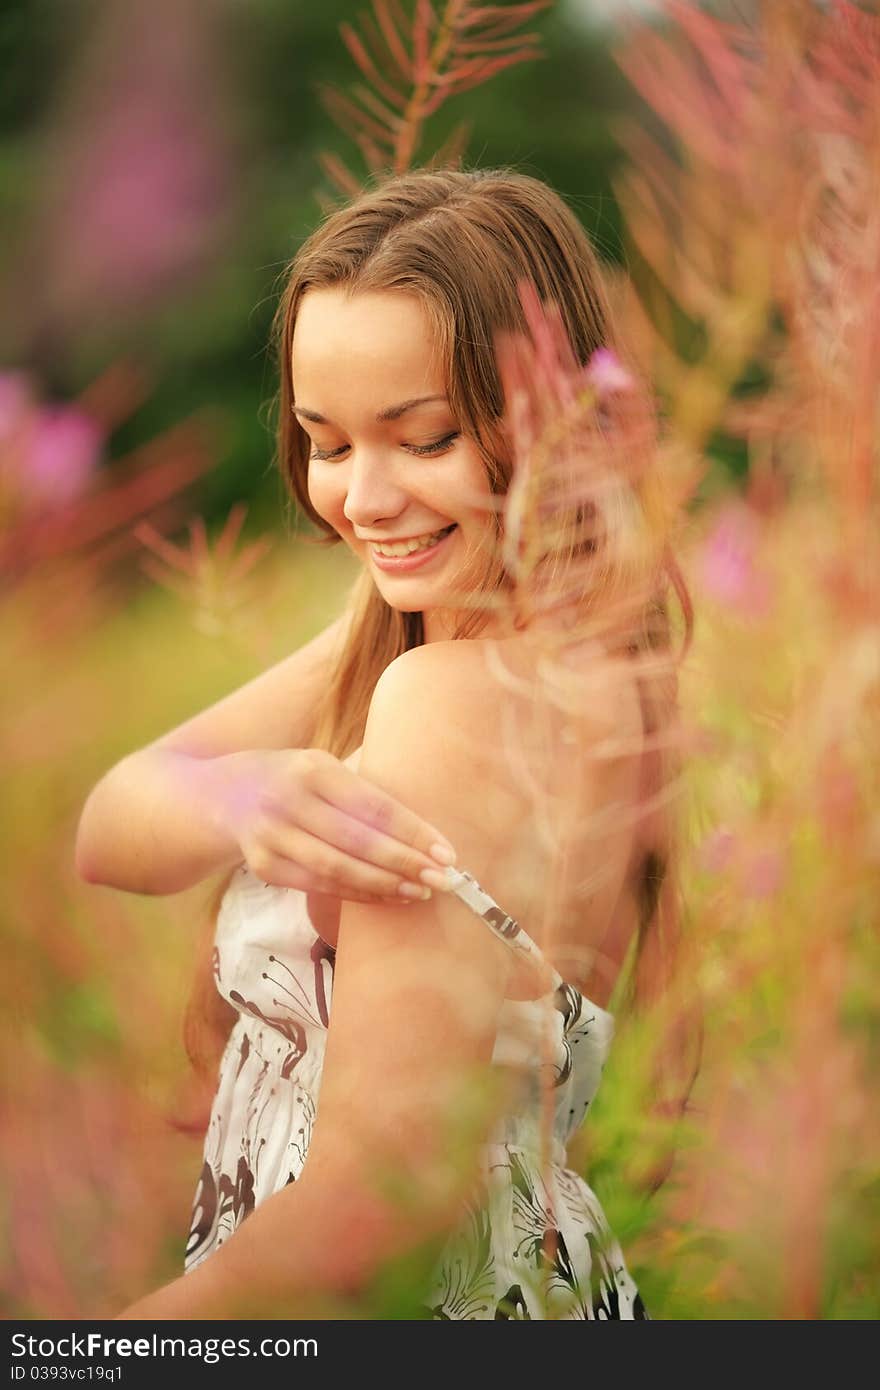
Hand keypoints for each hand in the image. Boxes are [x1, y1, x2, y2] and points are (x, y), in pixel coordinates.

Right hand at [217, 747, 455, 903]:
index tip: (446, 853)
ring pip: (337, 868)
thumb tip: (425, 830)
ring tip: (421, 892)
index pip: (373, 805)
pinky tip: (388, 897)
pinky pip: (319, 886)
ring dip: (384, 884)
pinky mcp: (264, 866)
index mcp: (313, 768)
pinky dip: (358, 895)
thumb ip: (363, 790)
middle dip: (405, 863)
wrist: (225, 795)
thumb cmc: (295, 779)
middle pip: (357, 841)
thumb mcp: (323, 767)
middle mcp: (288, 800)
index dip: (413, 832)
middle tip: (444, 880)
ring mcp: (271, 836)